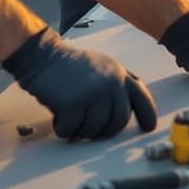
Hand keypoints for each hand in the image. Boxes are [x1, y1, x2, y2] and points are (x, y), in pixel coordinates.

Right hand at [1, 29, 158, 141]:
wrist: (41, 56)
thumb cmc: (67, 66)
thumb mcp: (100, 67)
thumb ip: (116, 85)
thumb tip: (127, 110)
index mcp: (119, 74)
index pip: (142, 98)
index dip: (147, 116)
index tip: (147, 129)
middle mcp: (111, 83)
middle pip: (119, 121)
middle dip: (104, 132)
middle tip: (90, 131)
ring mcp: (93, 93)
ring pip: (95, 129)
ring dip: (81, 131)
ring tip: (72, 121)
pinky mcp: (73, 103)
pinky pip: (71, 130)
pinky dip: (64, 130)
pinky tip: (59, 120)